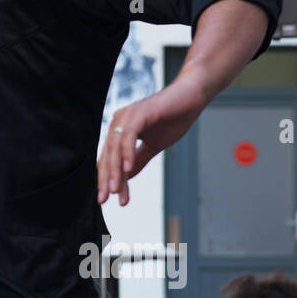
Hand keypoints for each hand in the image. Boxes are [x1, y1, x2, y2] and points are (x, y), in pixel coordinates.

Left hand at [99, 80, 206, 205]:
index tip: (107, 199)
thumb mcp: (154, 146)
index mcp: (120, 130)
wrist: (192, 98)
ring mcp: (127, 116)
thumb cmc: (173, 118)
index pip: (109, 159)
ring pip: (115, 148)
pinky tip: (128, 169)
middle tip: (104, 199)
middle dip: (106, 179)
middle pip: (107, 155)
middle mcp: (119, 122)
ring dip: (115, 171)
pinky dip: (127, 153)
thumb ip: (139, 160)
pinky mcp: (139, 112)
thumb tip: (127, 177)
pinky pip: (129, 135)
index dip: (107, 179)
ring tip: (115, 190)